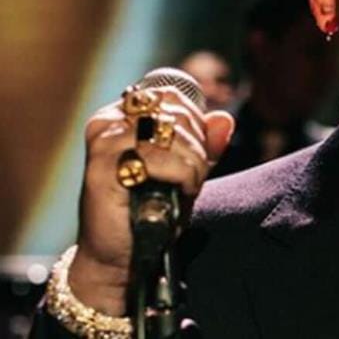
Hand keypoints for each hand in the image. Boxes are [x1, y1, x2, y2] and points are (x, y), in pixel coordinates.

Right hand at [67, 87, 233, 314]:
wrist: (123, 255)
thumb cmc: (153, 208)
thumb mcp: (187, 171)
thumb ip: (206, 144)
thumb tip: (224, 118)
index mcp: (123, 114)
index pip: (172, 96)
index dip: (196, 123)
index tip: (196, 154)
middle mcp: (108, 122)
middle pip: (175, 113)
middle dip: (197, 146)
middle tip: (192, 177)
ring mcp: (104, 143)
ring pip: (171, 133)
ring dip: (192, 163)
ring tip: (185, 187)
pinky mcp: (102, 169)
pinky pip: (160, 159)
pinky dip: (182, 176)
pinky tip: (177, 193)